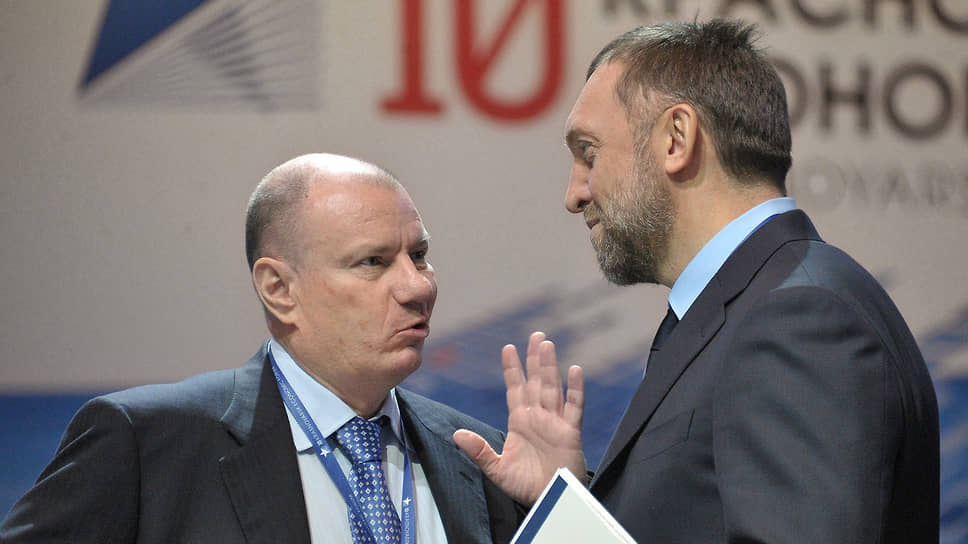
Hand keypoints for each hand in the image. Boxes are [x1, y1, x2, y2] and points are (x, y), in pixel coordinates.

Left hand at [453, 331, 585, 504]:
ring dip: (550, 366)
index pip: (515, 389)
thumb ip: (479, 451)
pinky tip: (575, 370)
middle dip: (534, 359)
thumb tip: (457, 434)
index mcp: (520, 422)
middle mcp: (538, 417)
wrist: (550, 501)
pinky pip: (574, 406)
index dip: (512, 369)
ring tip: (547, 344)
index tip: (508, 347)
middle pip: (536, 381)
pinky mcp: (570, 432)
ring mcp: (555, 422)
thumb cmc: (525, 486)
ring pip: (553, 388)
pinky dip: (576, 389)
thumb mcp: (496, 469)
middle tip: (536, 335)